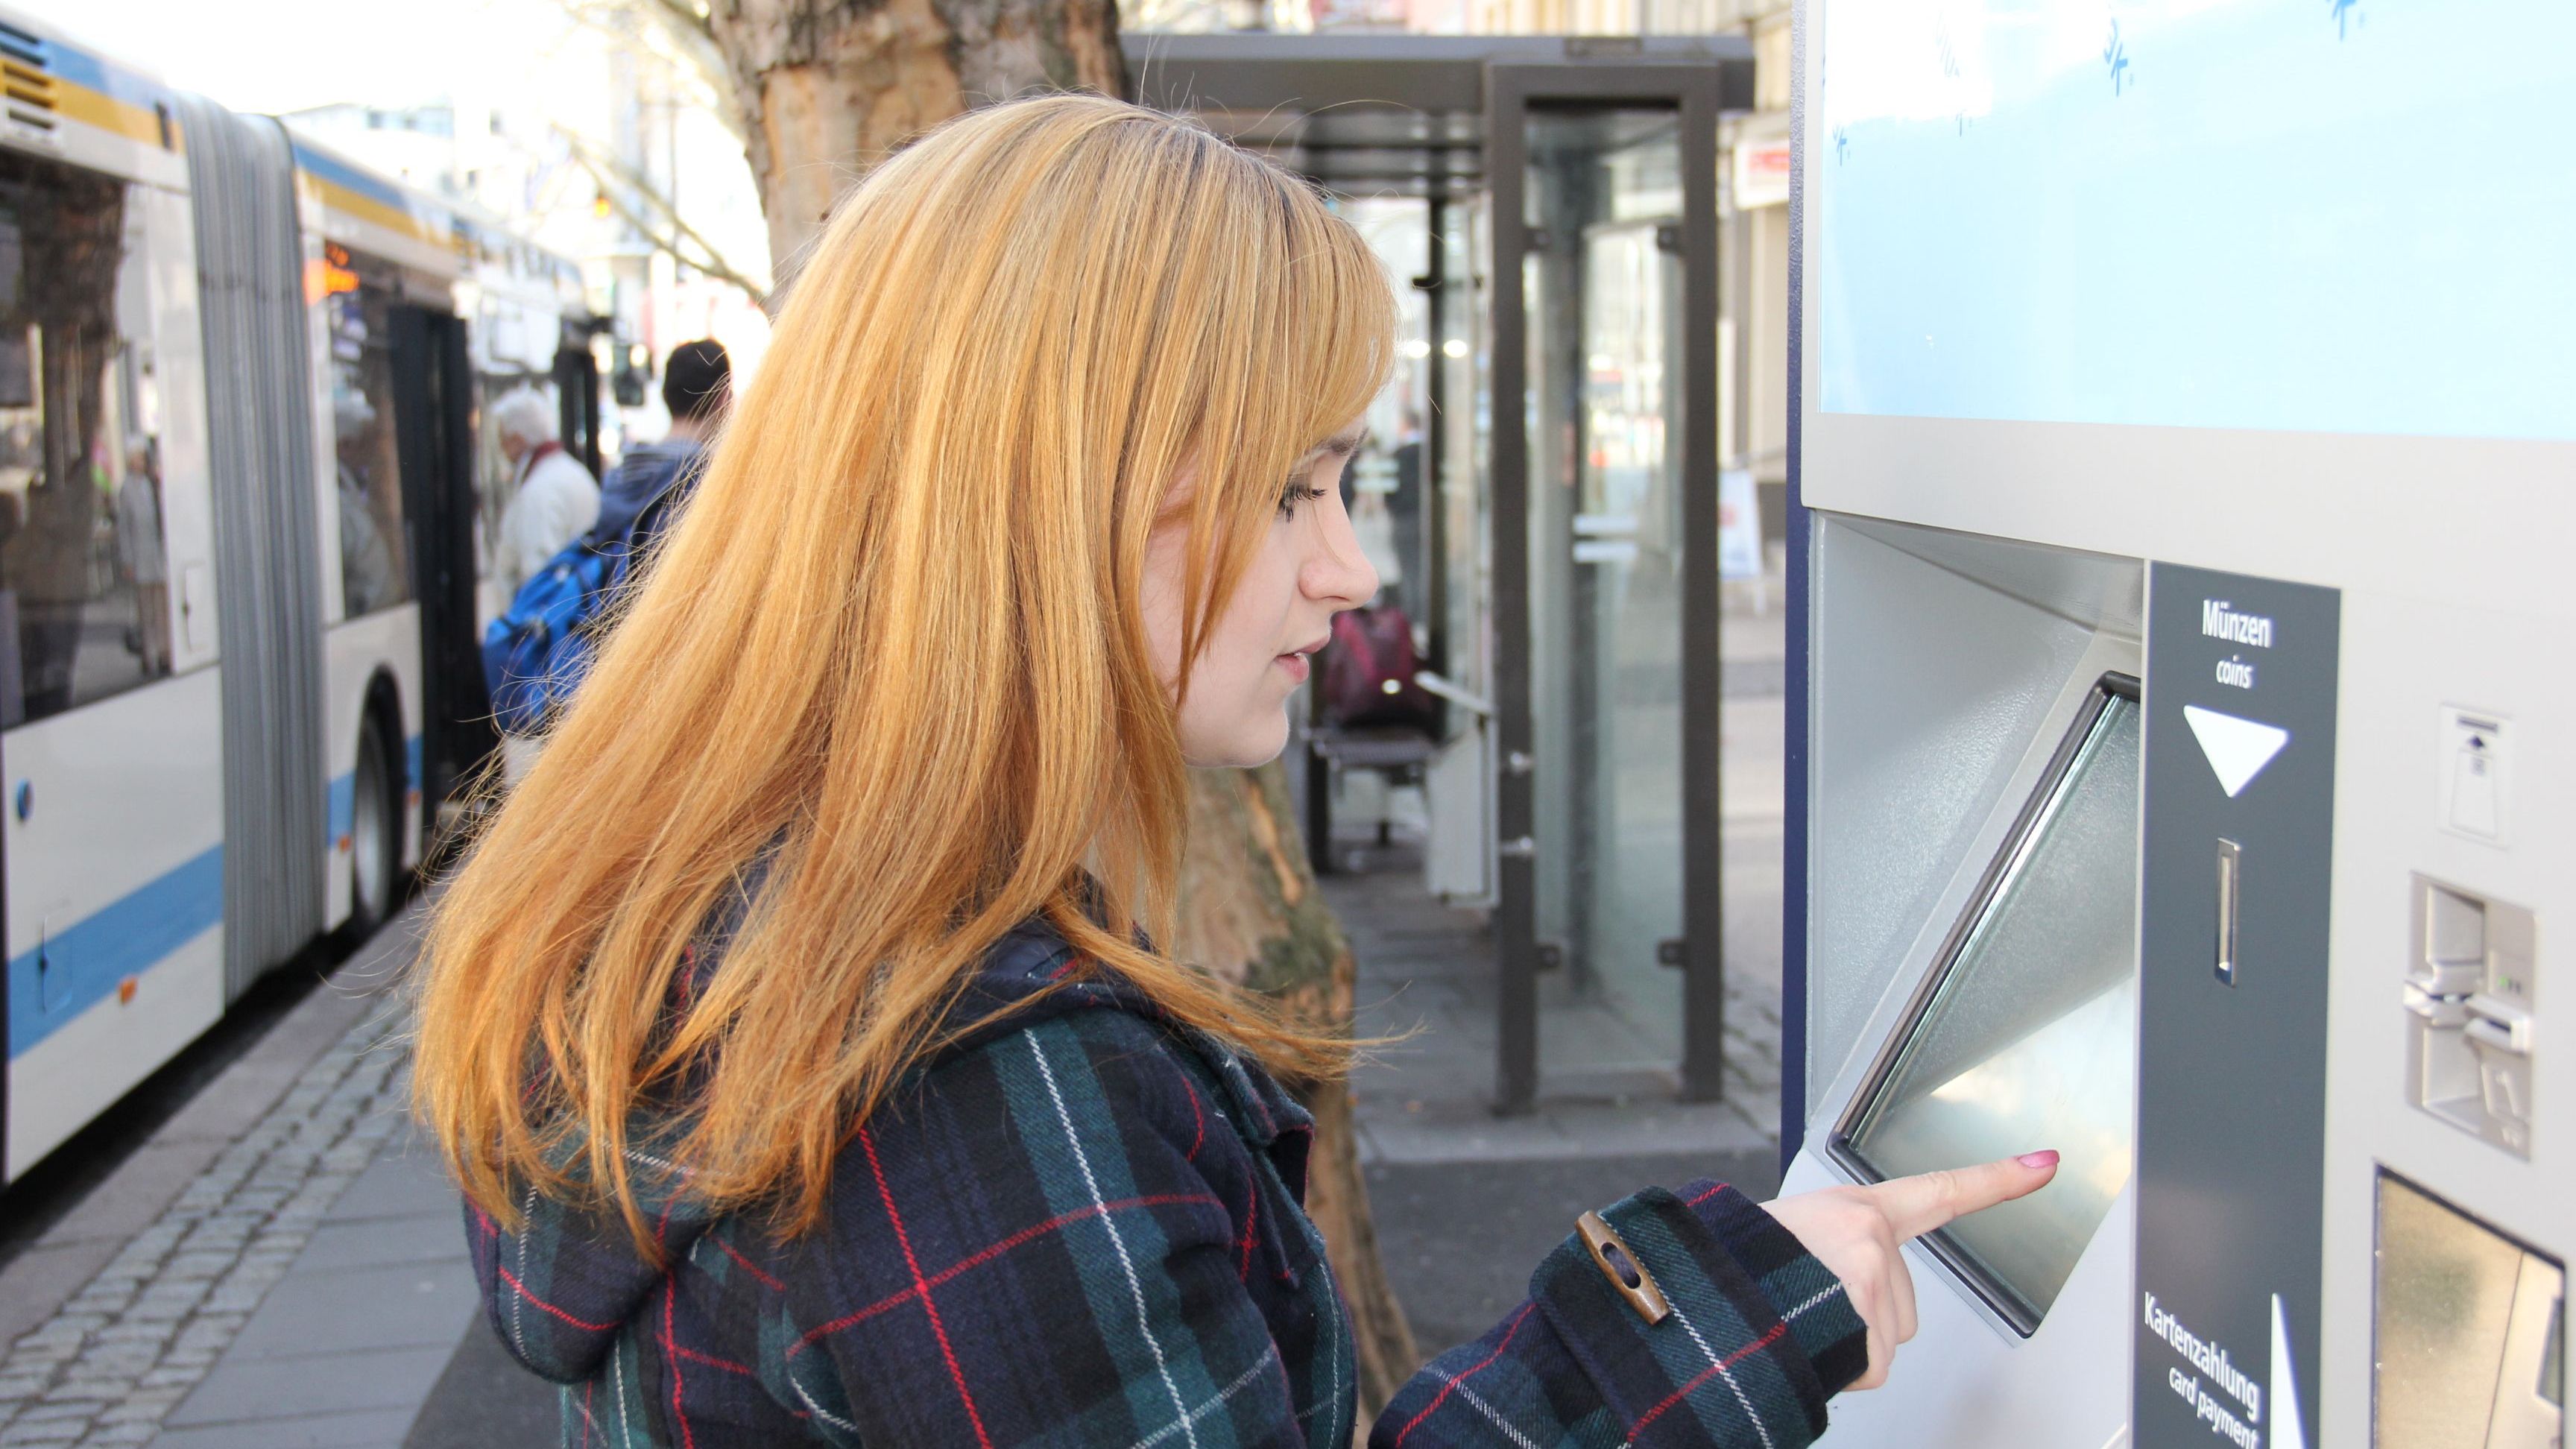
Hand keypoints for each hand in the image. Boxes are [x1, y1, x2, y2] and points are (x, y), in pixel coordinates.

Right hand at [1759, 1151, 2058, 1390]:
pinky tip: (1808, 1341)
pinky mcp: (1862, 1309)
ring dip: (1849, 1341)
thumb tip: (1853, 1294)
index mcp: (1858, 1208)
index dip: (1998, 1180)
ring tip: (1801, 1317)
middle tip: (1812, 1303)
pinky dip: (1842, 1368)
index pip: (1942, 1190)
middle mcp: (1870, 1232)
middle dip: (1864, 1317)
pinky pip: (1871, 1363)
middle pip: (1904, 1304)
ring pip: (1887, 1336)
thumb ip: (1842, 1250)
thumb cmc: (1743, 1265)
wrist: (1704, 1288)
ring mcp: (1869, 1270)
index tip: (2044, 1165)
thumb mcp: (1797, 1236)